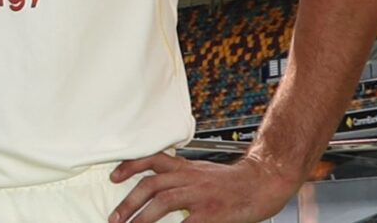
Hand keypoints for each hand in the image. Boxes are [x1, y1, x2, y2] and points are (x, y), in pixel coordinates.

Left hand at [108, 152, 300, 222]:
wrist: (264, 181)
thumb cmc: (232, 181)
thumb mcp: (202, 172)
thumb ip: (181, 178)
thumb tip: (157, 191)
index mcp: (185, 167)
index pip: (150, 160)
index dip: (129, 167)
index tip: (113, 177)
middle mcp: (188, 177)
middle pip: (149, 186)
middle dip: (128, 203)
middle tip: (114, 218)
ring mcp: (199, 195)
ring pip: (162, 202)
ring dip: (142, 217)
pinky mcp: (212, 213)